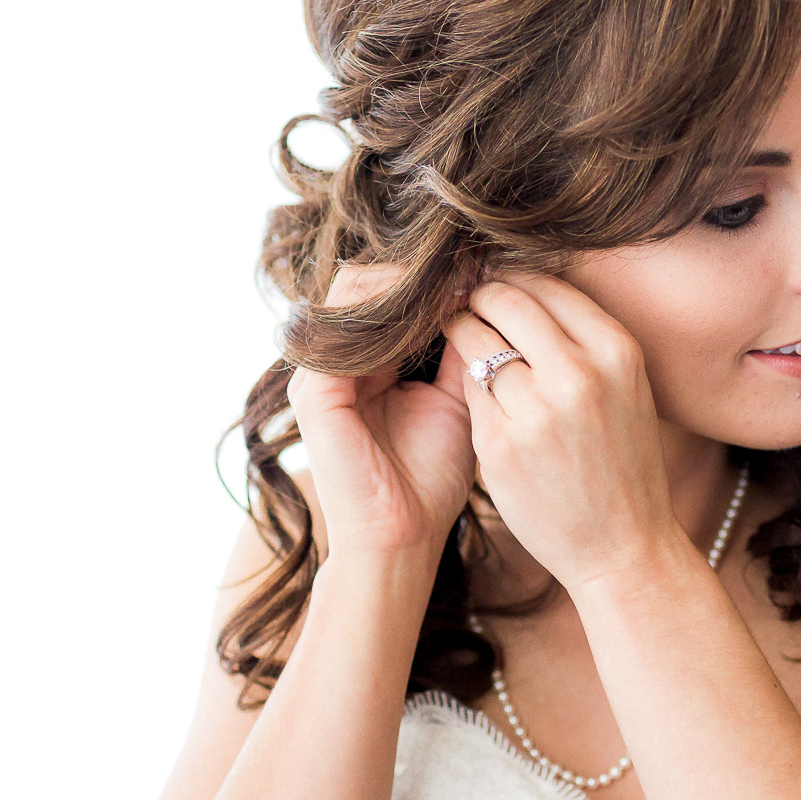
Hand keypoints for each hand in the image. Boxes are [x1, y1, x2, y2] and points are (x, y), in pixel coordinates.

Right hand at [286, 265, 476, 560]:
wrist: (402, 540)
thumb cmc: (429, 480)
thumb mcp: (456, 398)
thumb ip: (462, 347)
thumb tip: (488, 289)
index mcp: (363, 361)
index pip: (386, 290)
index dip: (432, 274)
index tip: (481, 261)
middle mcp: (334, 360)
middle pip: (366, 280)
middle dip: (419, 269)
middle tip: (470, 259)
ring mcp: (317, 373)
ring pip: (352, 291)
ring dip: (404, 282)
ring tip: (456, 281)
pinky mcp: (312, 393)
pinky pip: (342, 331)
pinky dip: (385, 314)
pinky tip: (434, 314)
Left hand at [440, 272, 684, 591]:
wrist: (624, 546)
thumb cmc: (622, 461)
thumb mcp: (625, 386)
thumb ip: (583, 338)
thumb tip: (526, 281)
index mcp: (617, 350)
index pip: (546, 281)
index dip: (511, 274)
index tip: (495, 280)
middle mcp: (580, 374)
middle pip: (505, 298)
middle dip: (479, 294)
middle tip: (465, 299)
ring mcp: (538, 411)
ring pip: (476, 340)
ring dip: (461, 331)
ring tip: (457, 333)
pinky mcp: (501, 447)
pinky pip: (469, 390)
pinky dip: (464, 380)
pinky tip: (465, 384)